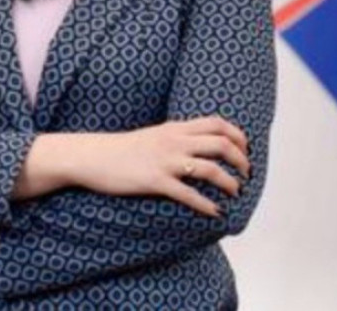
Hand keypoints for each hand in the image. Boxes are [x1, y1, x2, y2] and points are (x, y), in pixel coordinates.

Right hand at [16, 116, 250, 217]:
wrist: (91, 156)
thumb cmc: (121, 149)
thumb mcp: (152, 134)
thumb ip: (175, 136)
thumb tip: (197, 144)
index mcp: (174, 128)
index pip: (217, 123)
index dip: (238, 137)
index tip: (245, 150)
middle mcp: (173, 142)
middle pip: (221, 145)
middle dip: (241, 161)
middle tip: (245, 175)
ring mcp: (165, 162)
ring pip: (211, 169)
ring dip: (230, 183)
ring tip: (235, 193)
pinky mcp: (155, 181)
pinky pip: (189, 194)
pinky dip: (207, 205)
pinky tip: (214, 213)